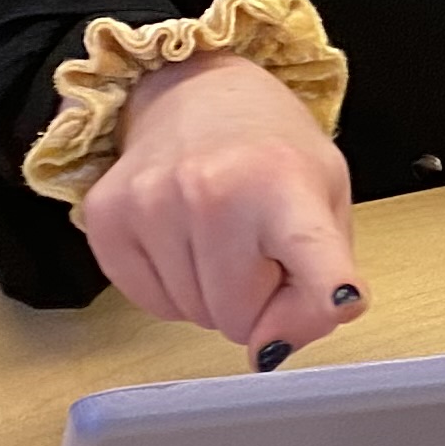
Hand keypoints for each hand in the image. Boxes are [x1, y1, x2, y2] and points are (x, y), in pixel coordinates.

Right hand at [76, 52, 364, 369]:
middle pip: (239, 318)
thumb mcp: (326, 201)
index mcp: (286, 183)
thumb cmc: (271, 153)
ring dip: (212, 292)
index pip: (313, 256)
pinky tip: (182, 238)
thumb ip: (322, 284)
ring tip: (219, 233)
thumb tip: (268, 353)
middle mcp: (212, 190)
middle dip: (255, 298)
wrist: (197, 93)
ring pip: (193, 316)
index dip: (327, 294)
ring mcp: (151, 203)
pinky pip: (151, 305)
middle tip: (256, 244)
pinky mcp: (106, 217)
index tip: (339, 301)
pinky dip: (171, 288)